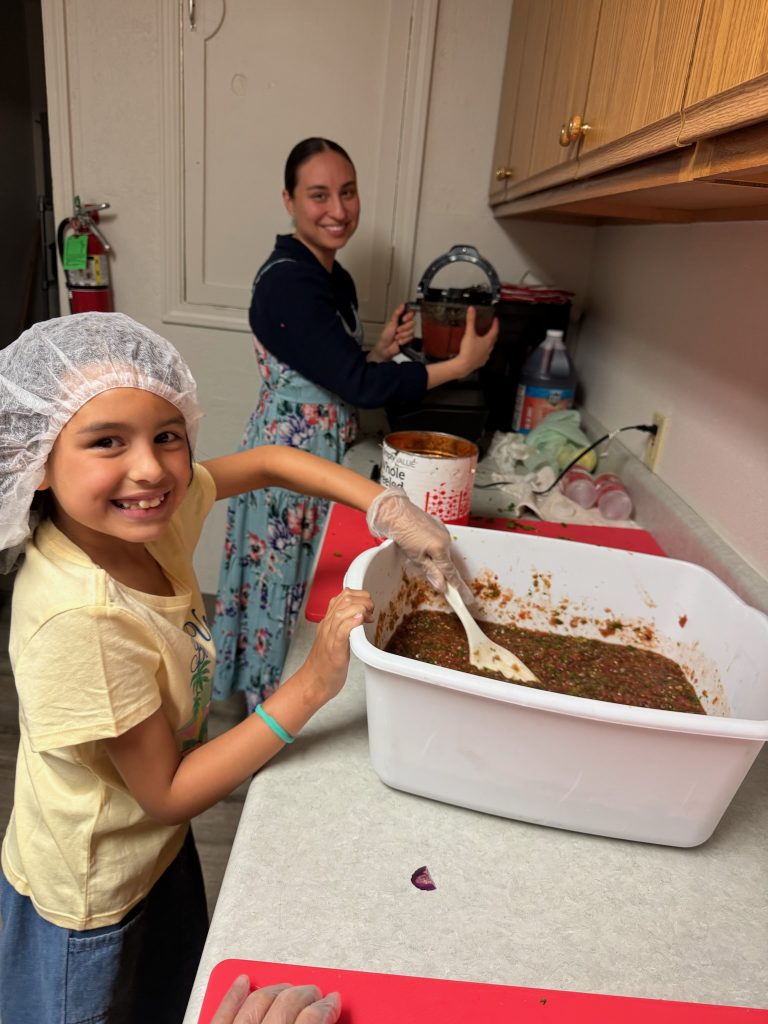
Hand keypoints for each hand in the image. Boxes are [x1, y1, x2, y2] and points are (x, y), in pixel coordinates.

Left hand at [211, 975, 340, 1023]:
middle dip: (306, 995)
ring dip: (278, 990)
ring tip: (290, 989)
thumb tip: (328, 1020)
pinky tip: (242, 981)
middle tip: (317, 996)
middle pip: (287, 1004)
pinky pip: (223, 1011)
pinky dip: (234, 993)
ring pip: (258, 1000)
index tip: (333, 1003)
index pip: (311, 1020)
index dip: (327, 1008)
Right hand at [303, 588, 372, 702]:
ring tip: (369, 616)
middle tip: (371, 612)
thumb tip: (357, 615)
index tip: (367, 605)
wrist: (313, 683)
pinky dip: (352, 622)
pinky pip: (342, 630)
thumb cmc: (325, 664)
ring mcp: (330, 637)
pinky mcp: (334, 650)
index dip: (358, 595)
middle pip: (344, 599)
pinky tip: (360, 621)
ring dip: (360, 609)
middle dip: (363, 600)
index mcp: (327, 622)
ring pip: (342, 612)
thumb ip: (343, 626)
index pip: (341, 596)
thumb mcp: (333, 639)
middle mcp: (327, 626)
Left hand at [366, 304, 414, 362]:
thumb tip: (402, 305)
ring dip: (402, 335)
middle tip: (397, 330)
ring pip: (411, 331)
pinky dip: (403, 340)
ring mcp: (407, 333)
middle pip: (412, 323)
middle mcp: (405, 326)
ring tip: (396, 337)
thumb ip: (397, 313)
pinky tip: (399, 341)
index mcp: (401, 320)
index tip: (403, 319)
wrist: (385, 348)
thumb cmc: (385, 336)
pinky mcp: (409, 340)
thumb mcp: (391, 322)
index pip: (410, 314)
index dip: (408, 316)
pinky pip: (411, 338)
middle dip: (403, 328)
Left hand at [366, 489, 466, 594]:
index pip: (451, 572)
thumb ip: (431, 572)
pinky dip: (433, 547)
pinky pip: (440, 541)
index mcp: (441, 548)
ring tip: (418, 554)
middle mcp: (446, 539)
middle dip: (441, 570)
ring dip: (435, 557)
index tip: (465, 597)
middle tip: (439, 580)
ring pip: (442, 551)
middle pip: (446, 562)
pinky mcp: (438, 525)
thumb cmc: (403, 532)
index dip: (458, 586)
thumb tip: (442, 585)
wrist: (396, 511)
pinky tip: (421, 545)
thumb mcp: (415, 557)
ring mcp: (443, 531)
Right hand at [454, 305, 497, 374]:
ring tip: (486, 339)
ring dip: (489, 343)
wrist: (464, 365)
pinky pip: (484, 356)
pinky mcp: (480, 362)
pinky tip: (480, 352)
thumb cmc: (468, 351)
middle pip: (493, 339)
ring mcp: (485, 356)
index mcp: (488, 341)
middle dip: (493, 333)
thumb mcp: (469, 333)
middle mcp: (488, 349)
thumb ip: (470, 320)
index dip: (495, 324)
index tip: (495, 320)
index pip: (495, 331)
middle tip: (492, 328)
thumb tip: (472, 309)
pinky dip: (483, 352)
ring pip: (489, 348)